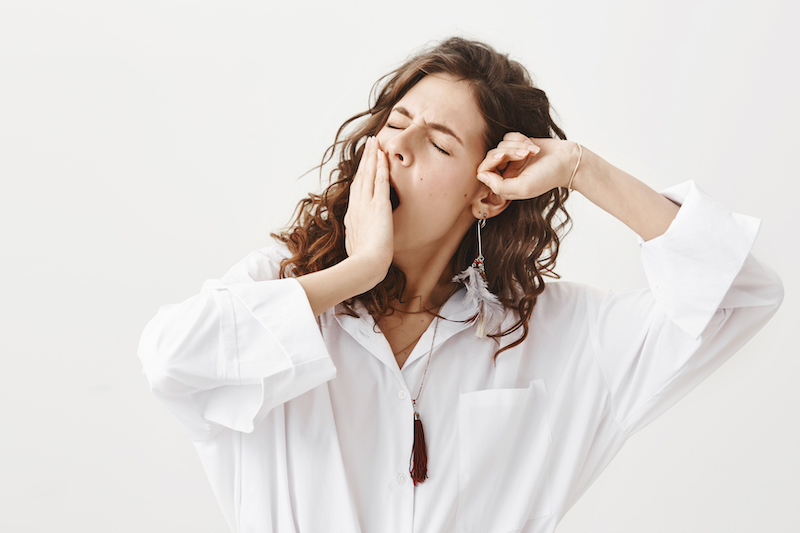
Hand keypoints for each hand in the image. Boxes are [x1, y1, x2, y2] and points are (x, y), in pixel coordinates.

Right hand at [343, 136, 393, 280]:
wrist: (365, 266)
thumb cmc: (362, 262)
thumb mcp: (356, 247)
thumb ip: (358, 239)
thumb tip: (357, 241)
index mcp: (352, 216)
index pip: (357, 189)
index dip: (360, 174)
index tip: (364, 163)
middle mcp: (357, 206)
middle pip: (360, 176)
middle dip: (365, 158)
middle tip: (369, 143)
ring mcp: (366, 205)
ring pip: (369, 174)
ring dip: (372, 156)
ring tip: (375, 142)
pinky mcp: (378, 206)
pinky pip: (380, 181)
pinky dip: (381, 167)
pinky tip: (383, 155)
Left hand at [476, 133, 580, 199]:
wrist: (567, 161)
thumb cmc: (547, 177)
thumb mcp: (522, 188)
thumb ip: (499, 186)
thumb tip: (481, 175)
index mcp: (505, 184)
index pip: (484, 171)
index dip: (490, 162)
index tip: (502, 158)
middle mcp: (507, 171)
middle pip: (491, 155)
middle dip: (507, 152)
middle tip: (524, 154)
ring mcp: (513, 158)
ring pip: (501, 144)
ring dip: (517, 145)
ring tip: (532, 151)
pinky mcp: (520, 145)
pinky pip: (509, 136)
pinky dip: (521, 139)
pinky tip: (533, 146)